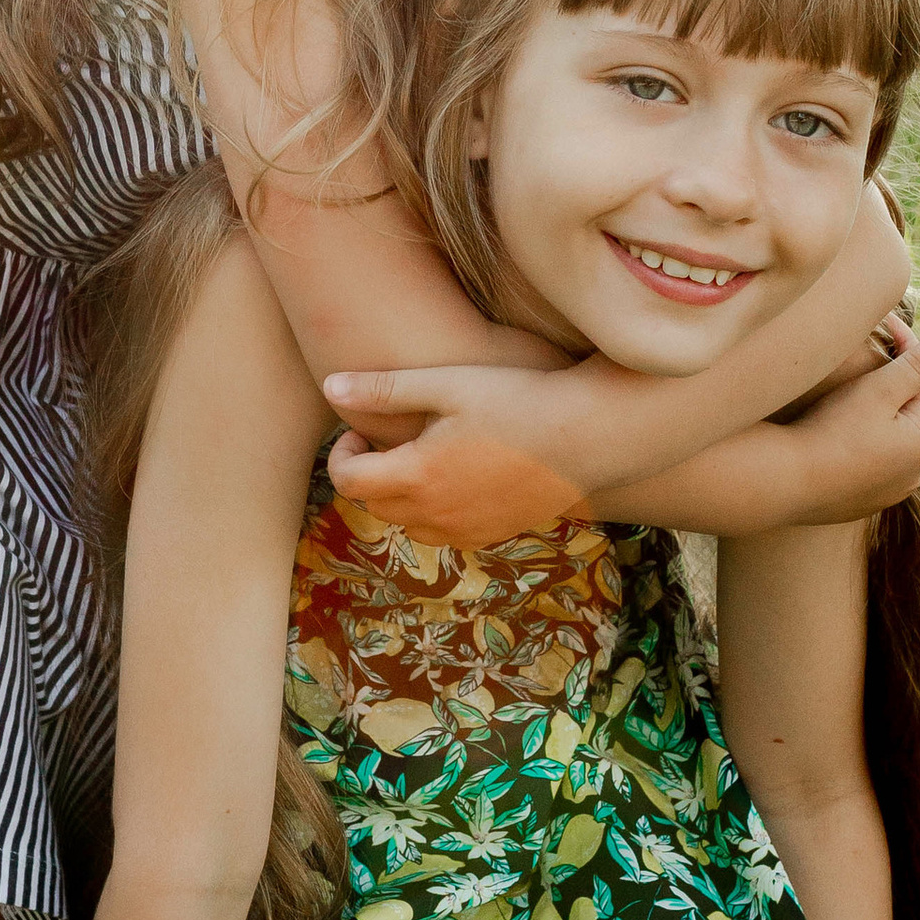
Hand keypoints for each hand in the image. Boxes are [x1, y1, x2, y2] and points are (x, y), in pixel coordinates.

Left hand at [321, 366, 587, 545]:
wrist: (588, 435)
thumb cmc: (517, 398)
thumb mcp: (446, 385)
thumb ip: (384, 390)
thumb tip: (330, 386)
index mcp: (417, 476)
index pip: (348, 482)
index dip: (342, 455)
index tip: (359, 431)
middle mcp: (436, 515)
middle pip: (375, 505)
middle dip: (369, 474)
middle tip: (388, 439)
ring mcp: (466, 531)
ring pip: (408, 524)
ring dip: (401, 495)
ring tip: (424, 457)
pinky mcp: (493, 535)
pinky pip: (444, 533)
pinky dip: (434, 510)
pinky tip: (459, 474)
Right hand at [780, 329, 919, 518]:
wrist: (785, 482)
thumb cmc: (832, 429)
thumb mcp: (878, 389)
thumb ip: (917, 365)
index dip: (910, 352)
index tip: (886, 327)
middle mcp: (914, 472)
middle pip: (912, 415)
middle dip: (897, 386)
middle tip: (870, 358)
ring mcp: (888, 492)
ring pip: (893, 443)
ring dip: (883, 419)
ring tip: (855, 397)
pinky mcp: (862, 504)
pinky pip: (872, 467)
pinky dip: (865, 447)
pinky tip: (842, 436)